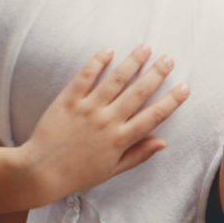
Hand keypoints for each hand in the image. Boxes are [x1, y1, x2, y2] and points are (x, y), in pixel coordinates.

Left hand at [21, 46, 189, 203]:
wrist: (39, 172)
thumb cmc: (77, 174)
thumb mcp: (112, 170)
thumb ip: (139, 154)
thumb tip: (163, 142)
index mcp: (120, 139)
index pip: (153, 117)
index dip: (171, 101)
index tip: (184, 88)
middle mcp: (107, 121)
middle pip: (138, 93)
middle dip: (156, 74)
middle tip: (168, 59)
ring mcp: (88, 109)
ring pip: (115, 80)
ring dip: (132, 62)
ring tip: (145, 48)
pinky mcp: (68, 100)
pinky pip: (85, 77)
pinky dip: (97, 63)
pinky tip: (109, 51)